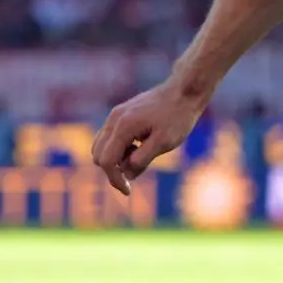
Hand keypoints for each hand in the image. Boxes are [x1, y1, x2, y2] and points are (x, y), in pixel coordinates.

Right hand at [91, 79, 203, 195]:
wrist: (184, 91)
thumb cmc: (177, 117)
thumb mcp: (164, 143)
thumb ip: (142, 160)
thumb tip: (126, 175)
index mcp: (123, 127)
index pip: (106, 161)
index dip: (115, 180)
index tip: (128, 191)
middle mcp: (114, 120)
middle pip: (98, 155)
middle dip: (113, 169)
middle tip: (137, 171)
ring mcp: (115, 115)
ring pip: (101, 146)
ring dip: (115, 158)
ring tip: (140, 155)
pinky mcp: (121, 114)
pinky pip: (110, 137)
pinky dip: (119, 148)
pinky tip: (139, 145)